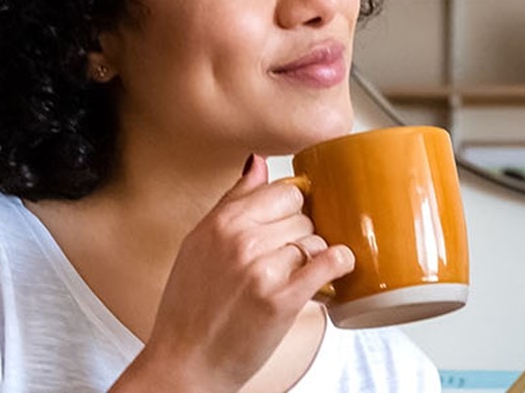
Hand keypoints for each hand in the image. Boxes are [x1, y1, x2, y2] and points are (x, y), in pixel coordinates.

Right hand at [115, 155, 354, 391]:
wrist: (185, 362)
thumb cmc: (189, 309)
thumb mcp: (198, 244)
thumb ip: (231, 202)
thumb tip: (257, 163)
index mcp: (220, 223)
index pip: (281, 190)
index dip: (292, 209)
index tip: (290, 226)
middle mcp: (240, 240)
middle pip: (302, 214)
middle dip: (302, 235)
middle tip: (289, 260)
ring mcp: (261, 268)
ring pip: (315, 239)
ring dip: (314, 257)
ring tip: (298, 277)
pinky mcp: (282, 299)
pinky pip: (329, 262)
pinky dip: (339, 264)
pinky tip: (336, 270)